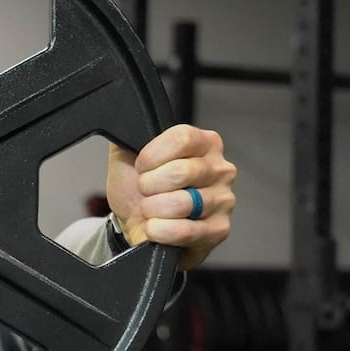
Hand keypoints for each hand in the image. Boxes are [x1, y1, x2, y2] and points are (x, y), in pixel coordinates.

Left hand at [106, 124, 236, 269]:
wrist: (137, 226)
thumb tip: (126, 119)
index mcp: (203, 143)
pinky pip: (186, 231)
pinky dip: (161, 231)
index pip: (182, 138)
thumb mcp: (126, 156)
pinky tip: (157, 228)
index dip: (152, 157)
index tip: (141, 168)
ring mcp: (223, 200)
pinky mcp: (219, 229)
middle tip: (146, 192)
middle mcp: (220, 169)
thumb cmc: (138, 192)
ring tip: (153, 211)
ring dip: (154, 210)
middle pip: (181, 171)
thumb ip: (128, 133)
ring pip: (182, 203)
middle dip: (150, 187)